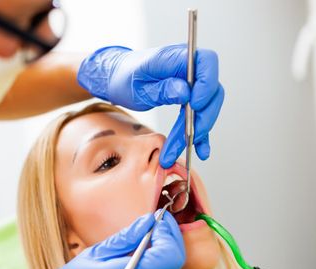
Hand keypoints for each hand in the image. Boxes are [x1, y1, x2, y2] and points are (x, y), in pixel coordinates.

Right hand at [14, 211, 188, 268]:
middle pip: (174, 264)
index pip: (168, 253)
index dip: (167, 232)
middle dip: (170, 239)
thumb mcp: (93, 255)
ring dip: (169, 260)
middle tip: (157, 226)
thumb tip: (147, 222)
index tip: (158, 219)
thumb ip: (125, 239)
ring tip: (154, 247)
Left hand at [77, 44, 224, 167]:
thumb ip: (162, 89)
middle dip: (203, 117)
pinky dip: (200, 133)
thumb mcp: (138, 86)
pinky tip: (200, 149)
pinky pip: (200, 115)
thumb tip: (186, 92)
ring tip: (183, 149)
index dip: (207, 83)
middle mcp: (189, 68)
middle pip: (212, 90)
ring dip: (199, 129)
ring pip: (207, 107)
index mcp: (176, 57)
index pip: (206, 62)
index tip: (195, 104)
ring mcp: (192, 83)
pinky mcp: (190, 98)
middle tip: (189, 137)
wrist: (119, 79)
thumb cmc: (125, 78)